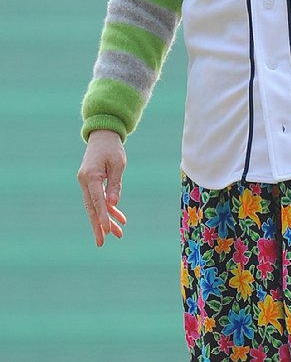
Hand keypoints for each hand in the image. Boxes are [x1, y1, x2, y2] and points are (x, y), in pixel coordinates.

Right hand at [77, 129, 127, 246]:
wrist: (103, 135)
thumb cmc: (112, 148)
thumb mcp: (118, 163)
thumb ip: (115, 183)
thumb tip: (113, 204)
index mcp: (90, 176)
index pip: (96, 201)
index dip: (102, 217)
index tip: (107, 230)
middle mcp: (85, 181)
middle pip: (91, 208)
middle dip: (98, 226)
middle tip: (102, 243)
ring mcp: (86, 182)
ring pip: (95, 206)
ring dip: (106, 219)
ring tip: (118, 234)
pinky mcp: (91, 182)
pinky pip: (98, 199)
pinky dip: (108, 208)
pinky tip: (119, 218)